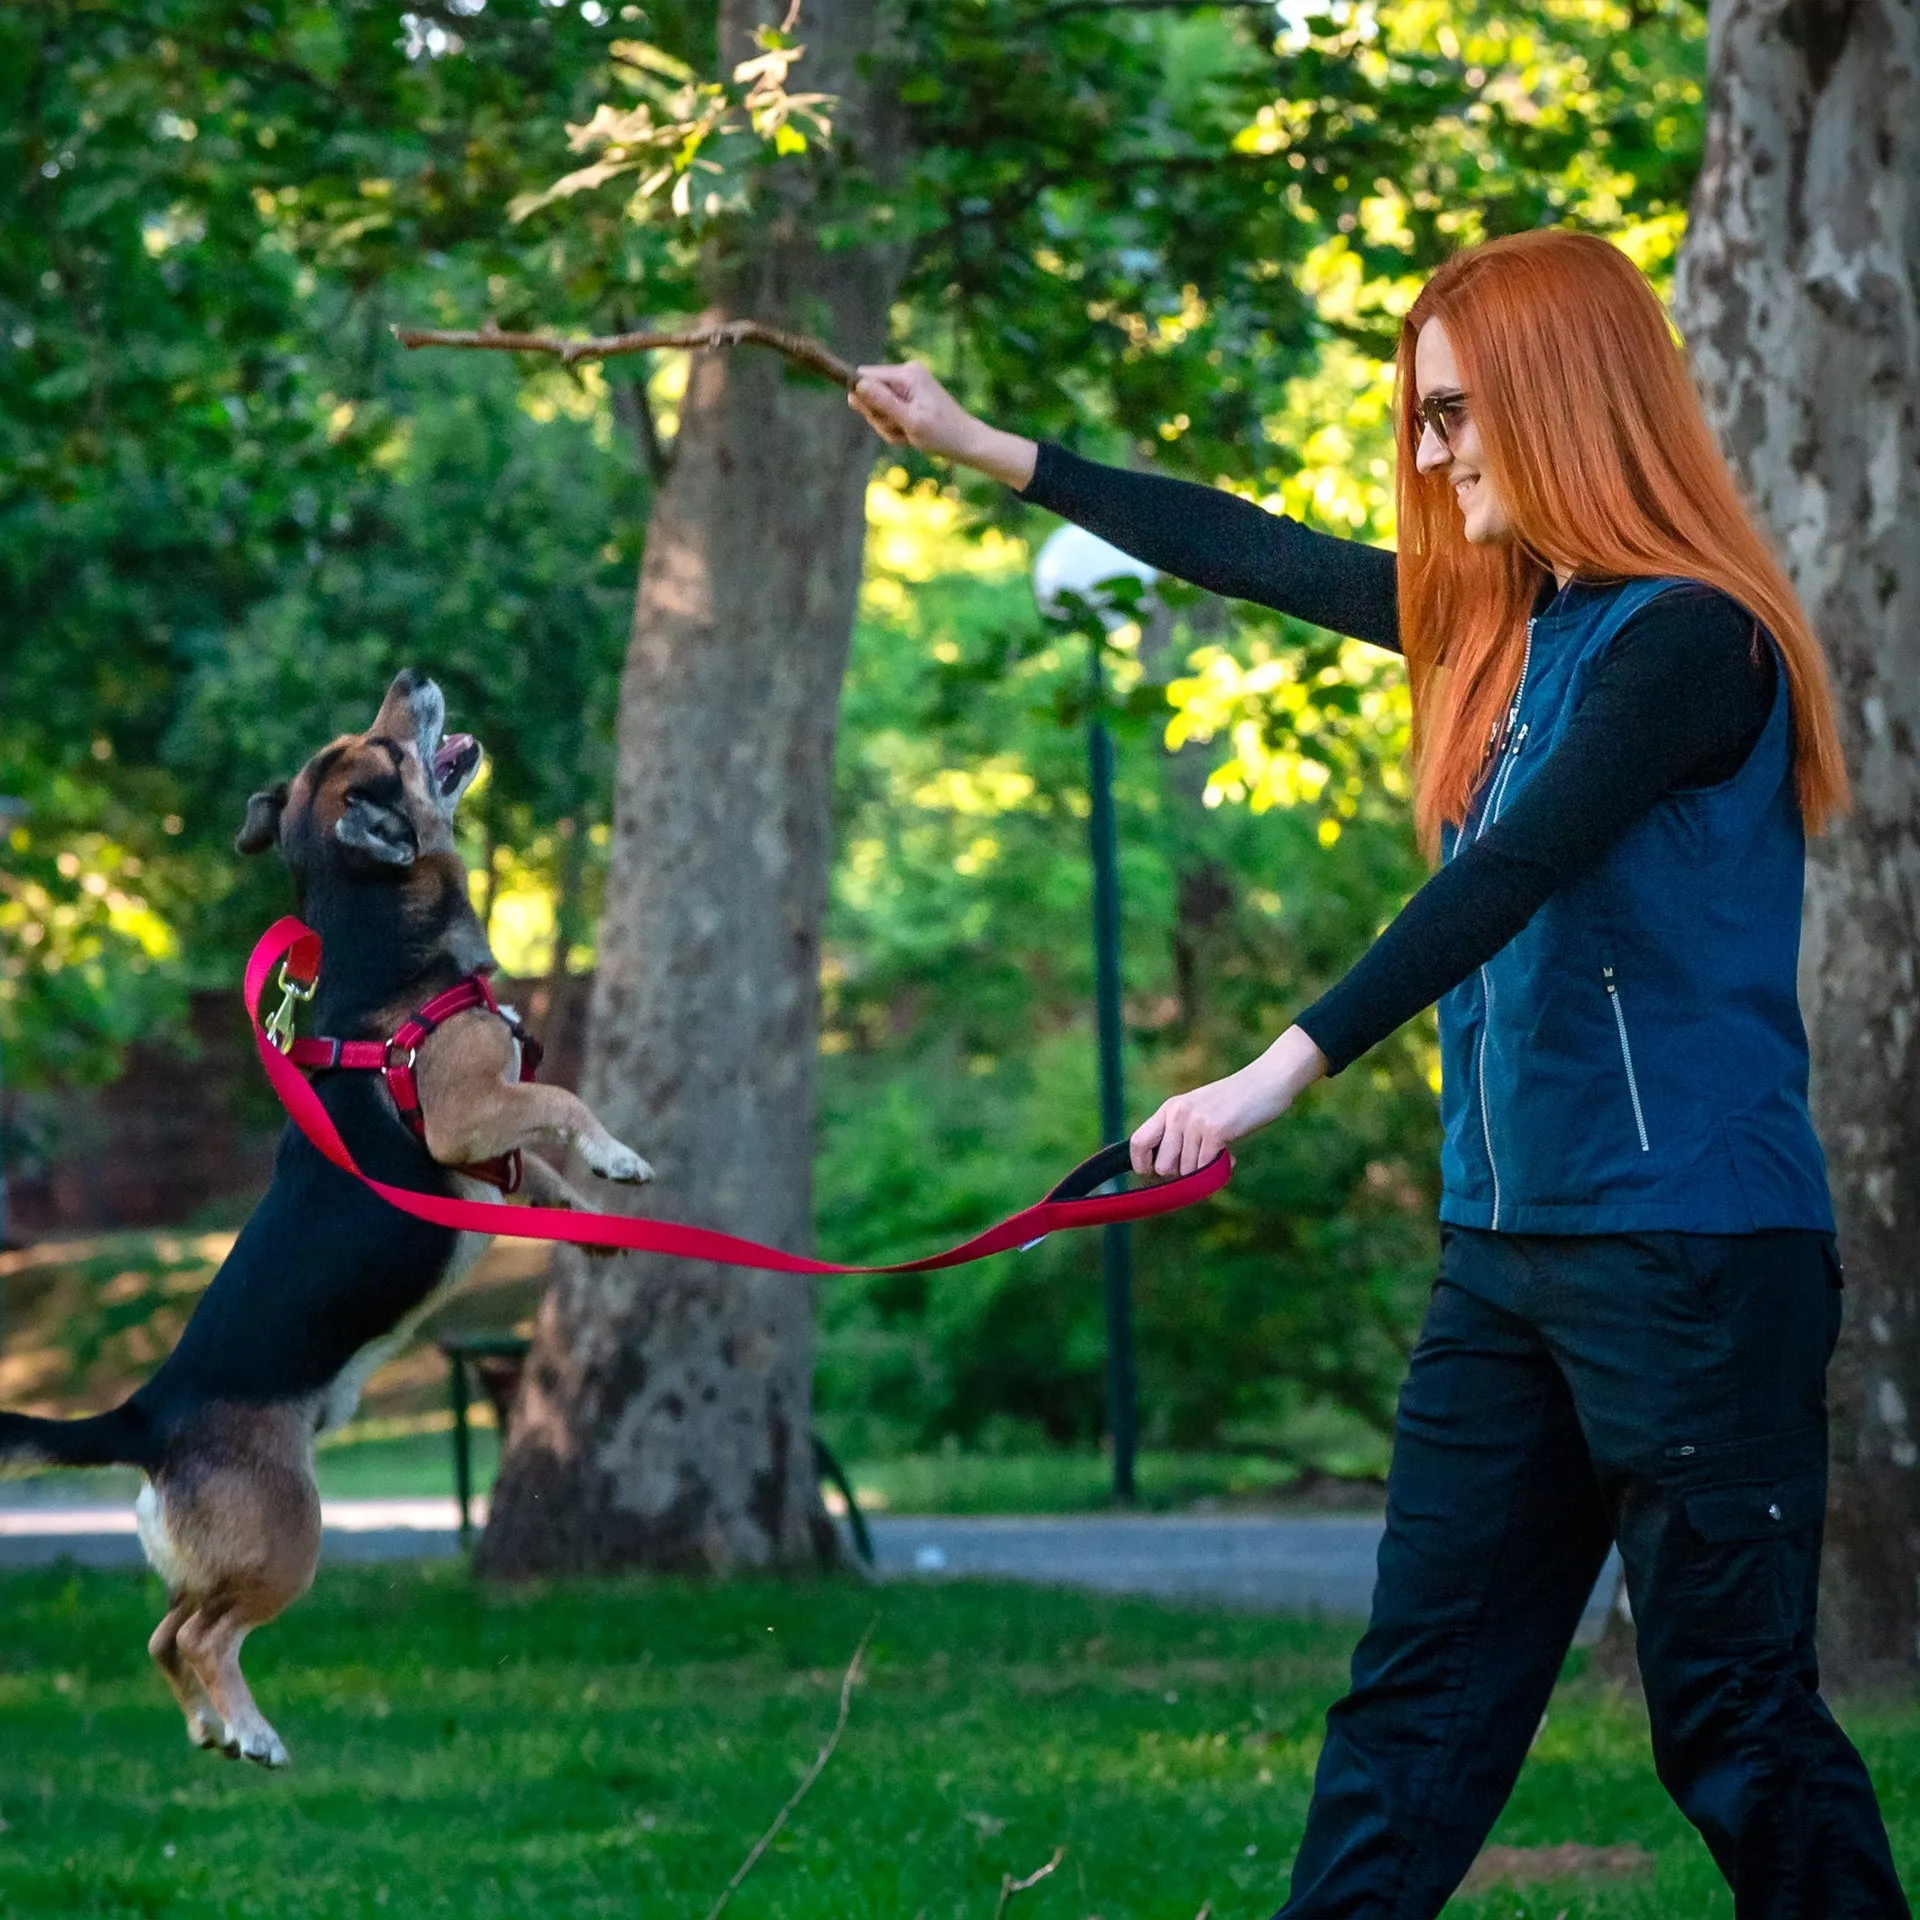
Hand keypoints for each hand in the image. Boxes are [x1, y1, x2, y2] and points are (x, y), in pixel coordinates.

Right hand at [848, 362, 1037, 488]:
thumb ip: (883, 403)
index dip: (864, 400)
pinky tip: (910, 433)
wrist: (966, 442)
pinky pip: (888, 411)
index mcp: (906, 373)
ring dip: (888, 425)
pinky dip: (895, 426)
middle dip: (879, 417)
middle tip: (901, 431)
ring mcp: (908, 384)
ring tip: (908, 434)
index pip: (863, 377)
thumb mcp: (910, 421)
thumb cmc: (942, 434)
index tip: (881, 418)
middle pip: (868, 393)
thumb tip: (857, 385)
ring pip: (877, 406)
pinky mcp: (909, 395)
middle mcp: (906, 372)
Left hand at [1130, 1026, 1327, 1177]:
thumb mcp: (1200, 1110)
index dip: (1143, 1166)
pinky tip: (1231, 1157)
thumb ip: (1183, 1134)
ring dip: (1205, 1172)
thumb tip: (1169, 1172)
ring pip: (1187, 1171)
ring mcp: (1195, 1122)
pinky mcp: (1216, 1130)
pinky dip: (1219, 1171)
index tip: (1157, 1176)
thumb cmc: (1237, 1101)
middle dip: (1181, 1175)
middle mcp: (1177, 1114)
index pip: (1137, 1142)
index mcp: (1169, 1108)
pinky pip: (1205, 1168)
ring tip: (1221, 1154)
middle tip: (1201, 1165)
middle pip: (1162, 1167)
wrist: (1268, 1080)